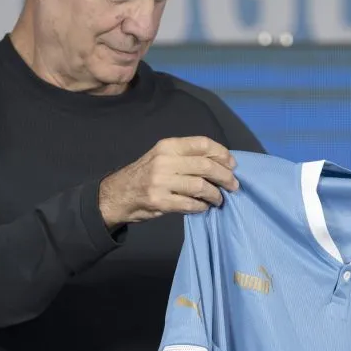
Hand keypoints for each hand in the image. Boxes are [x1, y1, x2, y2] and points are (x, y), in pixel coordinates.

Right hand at [98, 137, 239, 227]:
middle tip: (234, 185)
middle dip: (225, 177)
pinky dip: (202, 206)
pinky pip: (190, 204)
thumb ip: (186, 156)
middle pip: (206, 166)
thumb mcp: (162, 156)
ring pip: (201, 186)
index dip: (222, 154)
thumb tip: (220, 162)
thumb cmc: (145, 174)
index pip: (202, 144)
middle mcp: (164, 161)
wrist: (117, 194)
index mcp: (168, 146)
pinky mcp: (159, 201)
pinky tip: (204, 207)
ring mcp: (161, 182)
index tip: (232, 164)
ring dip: (216, 194)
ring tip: (219, 199)